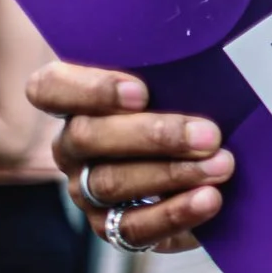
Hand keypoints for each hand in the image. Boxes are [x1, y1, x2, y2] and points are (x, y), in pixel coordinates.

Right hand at [27, 61, 232, 253]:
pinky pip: (132, 226)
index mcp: (75, 101)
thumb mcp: (177, 80)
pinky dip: (174, 213)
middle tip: (209, 135)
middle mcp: (71, 146)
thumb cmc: (186, 104)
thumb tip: (217, 46)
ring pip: (111, 182)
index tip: (142, 92)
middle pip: (87, 136)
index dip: (90, 89)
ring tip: (222, 166)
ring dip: (172, 173)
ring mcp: (85, 189)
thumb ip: (176, 67)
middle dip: (154, 135)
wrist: (205, 162)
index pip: (49, 87)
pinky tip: (209, 199)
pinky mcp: (110, 226)